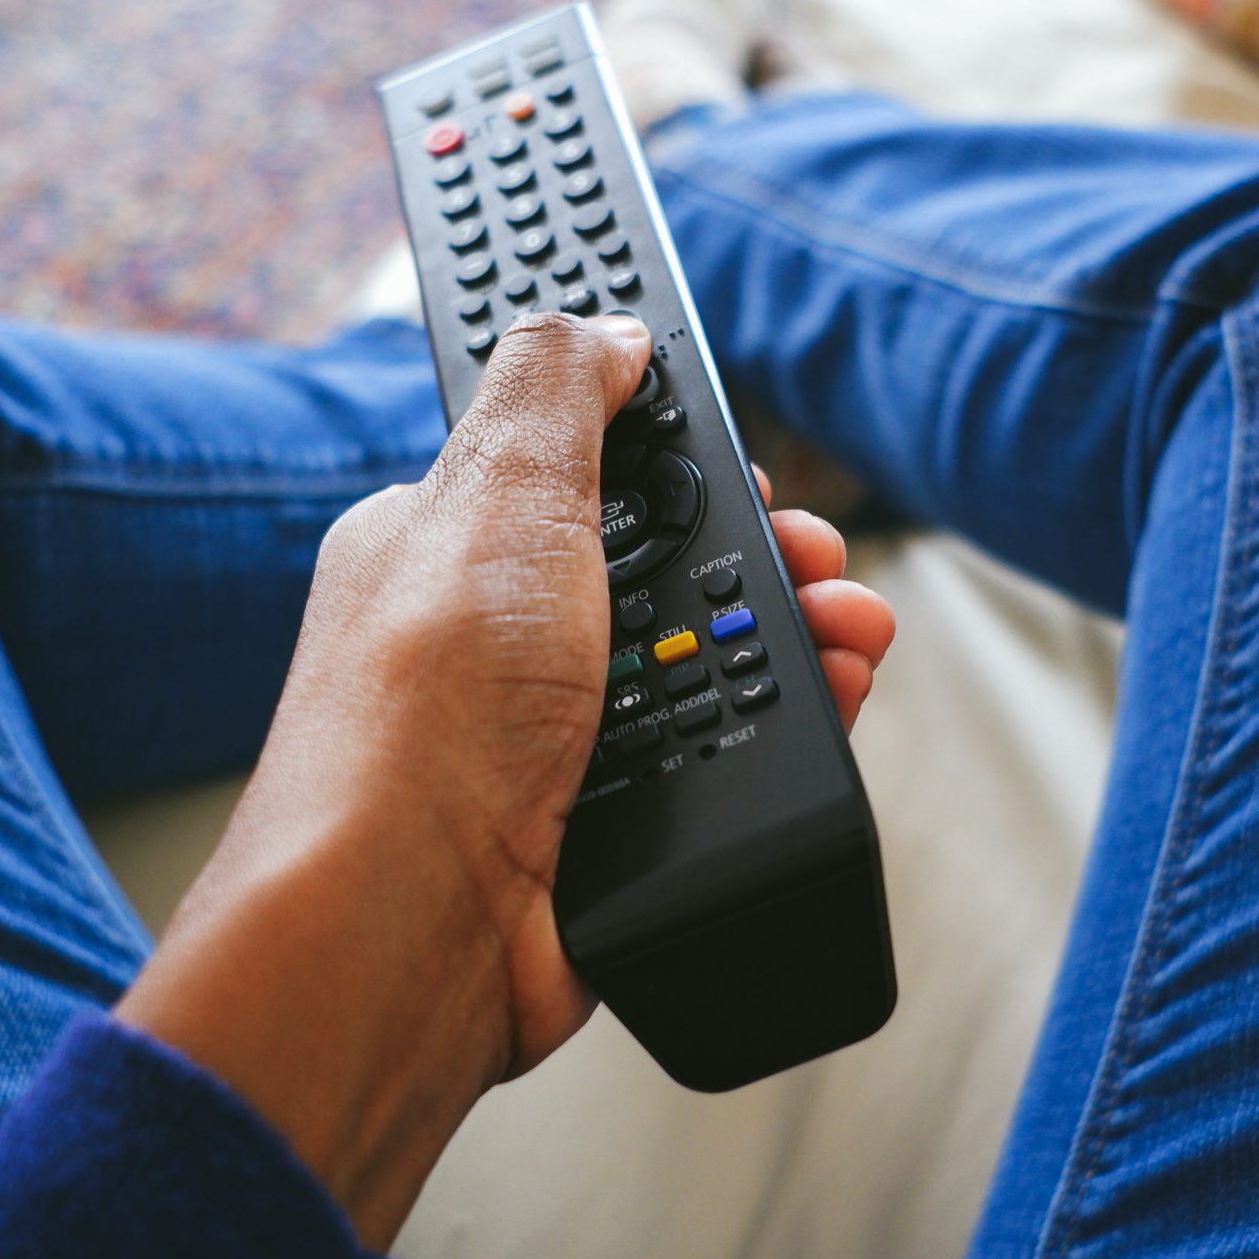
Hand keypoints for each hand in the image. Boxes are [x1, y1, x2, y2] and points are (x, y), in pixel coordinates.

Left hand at [116, 312, 894, 1246]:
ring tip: (852, 633)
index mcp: (448, 546)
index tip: (744, 465)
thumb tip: (602, 323)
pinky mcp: (601, 827)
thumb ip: (554, 392)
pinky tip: (831, 707)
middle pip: (664, 570)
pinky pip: (718, 758)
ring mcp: (550, 738)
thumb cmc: (419, 721)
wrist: (406, 936)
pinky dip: (787, 730)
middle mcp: (496, 641)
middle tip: (816, 557)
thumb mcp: (493, 499)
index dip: (675, 461)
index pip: (582, 472)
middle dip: (760, 556)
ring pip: (702, 664)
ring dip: (794, 639)